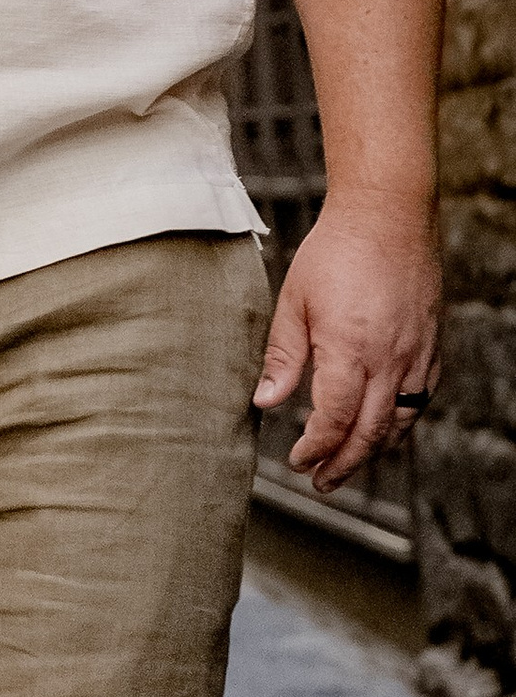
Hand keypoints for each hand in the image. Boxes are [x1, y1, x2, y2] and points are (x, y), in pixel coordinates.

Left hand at [254, 194, 441, 491]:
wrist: (389, 214)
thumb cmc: (334, 252)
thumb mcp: (293, 302)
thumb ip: (283, 357)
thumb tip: (265, 403)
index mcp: (350, 349)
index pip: (334, 420)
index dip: (316, 448)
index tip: (298, 461)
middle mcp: (390, 358)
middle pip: (370, 432)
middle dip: (344, 464)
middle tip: (321, 482)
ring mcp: (417, 352)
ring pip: (401, 420)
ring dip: (374, 449)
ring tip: (348, 464)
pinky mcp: (431, 343)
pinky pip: (421, 396)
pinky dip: (402, 421)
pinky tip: (383, 427)